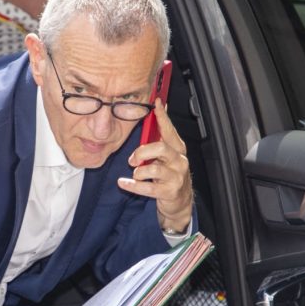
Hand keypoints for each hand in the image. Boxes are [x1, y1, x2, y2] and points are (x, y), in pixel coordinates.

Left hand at [117, 100, 192, 232]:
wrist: (180, 202)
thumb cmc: (169, 176)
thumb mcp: (166, 158)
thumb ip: (158, 142)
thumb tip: (151, 118)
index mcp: (177, 150)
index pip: (169, 130)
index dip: (163, 116)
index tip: (156, 103)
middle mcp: (179, 161)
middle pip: (161, 148)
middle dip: (142, 152)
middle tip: (133, 160)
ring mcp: (176, 177)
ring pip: (154, 169)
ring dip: (138, 172)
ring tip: (135, 175)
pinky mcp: (170, 192)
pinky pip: (147, 188)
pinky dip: (132, 185)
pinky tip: (124, 183)